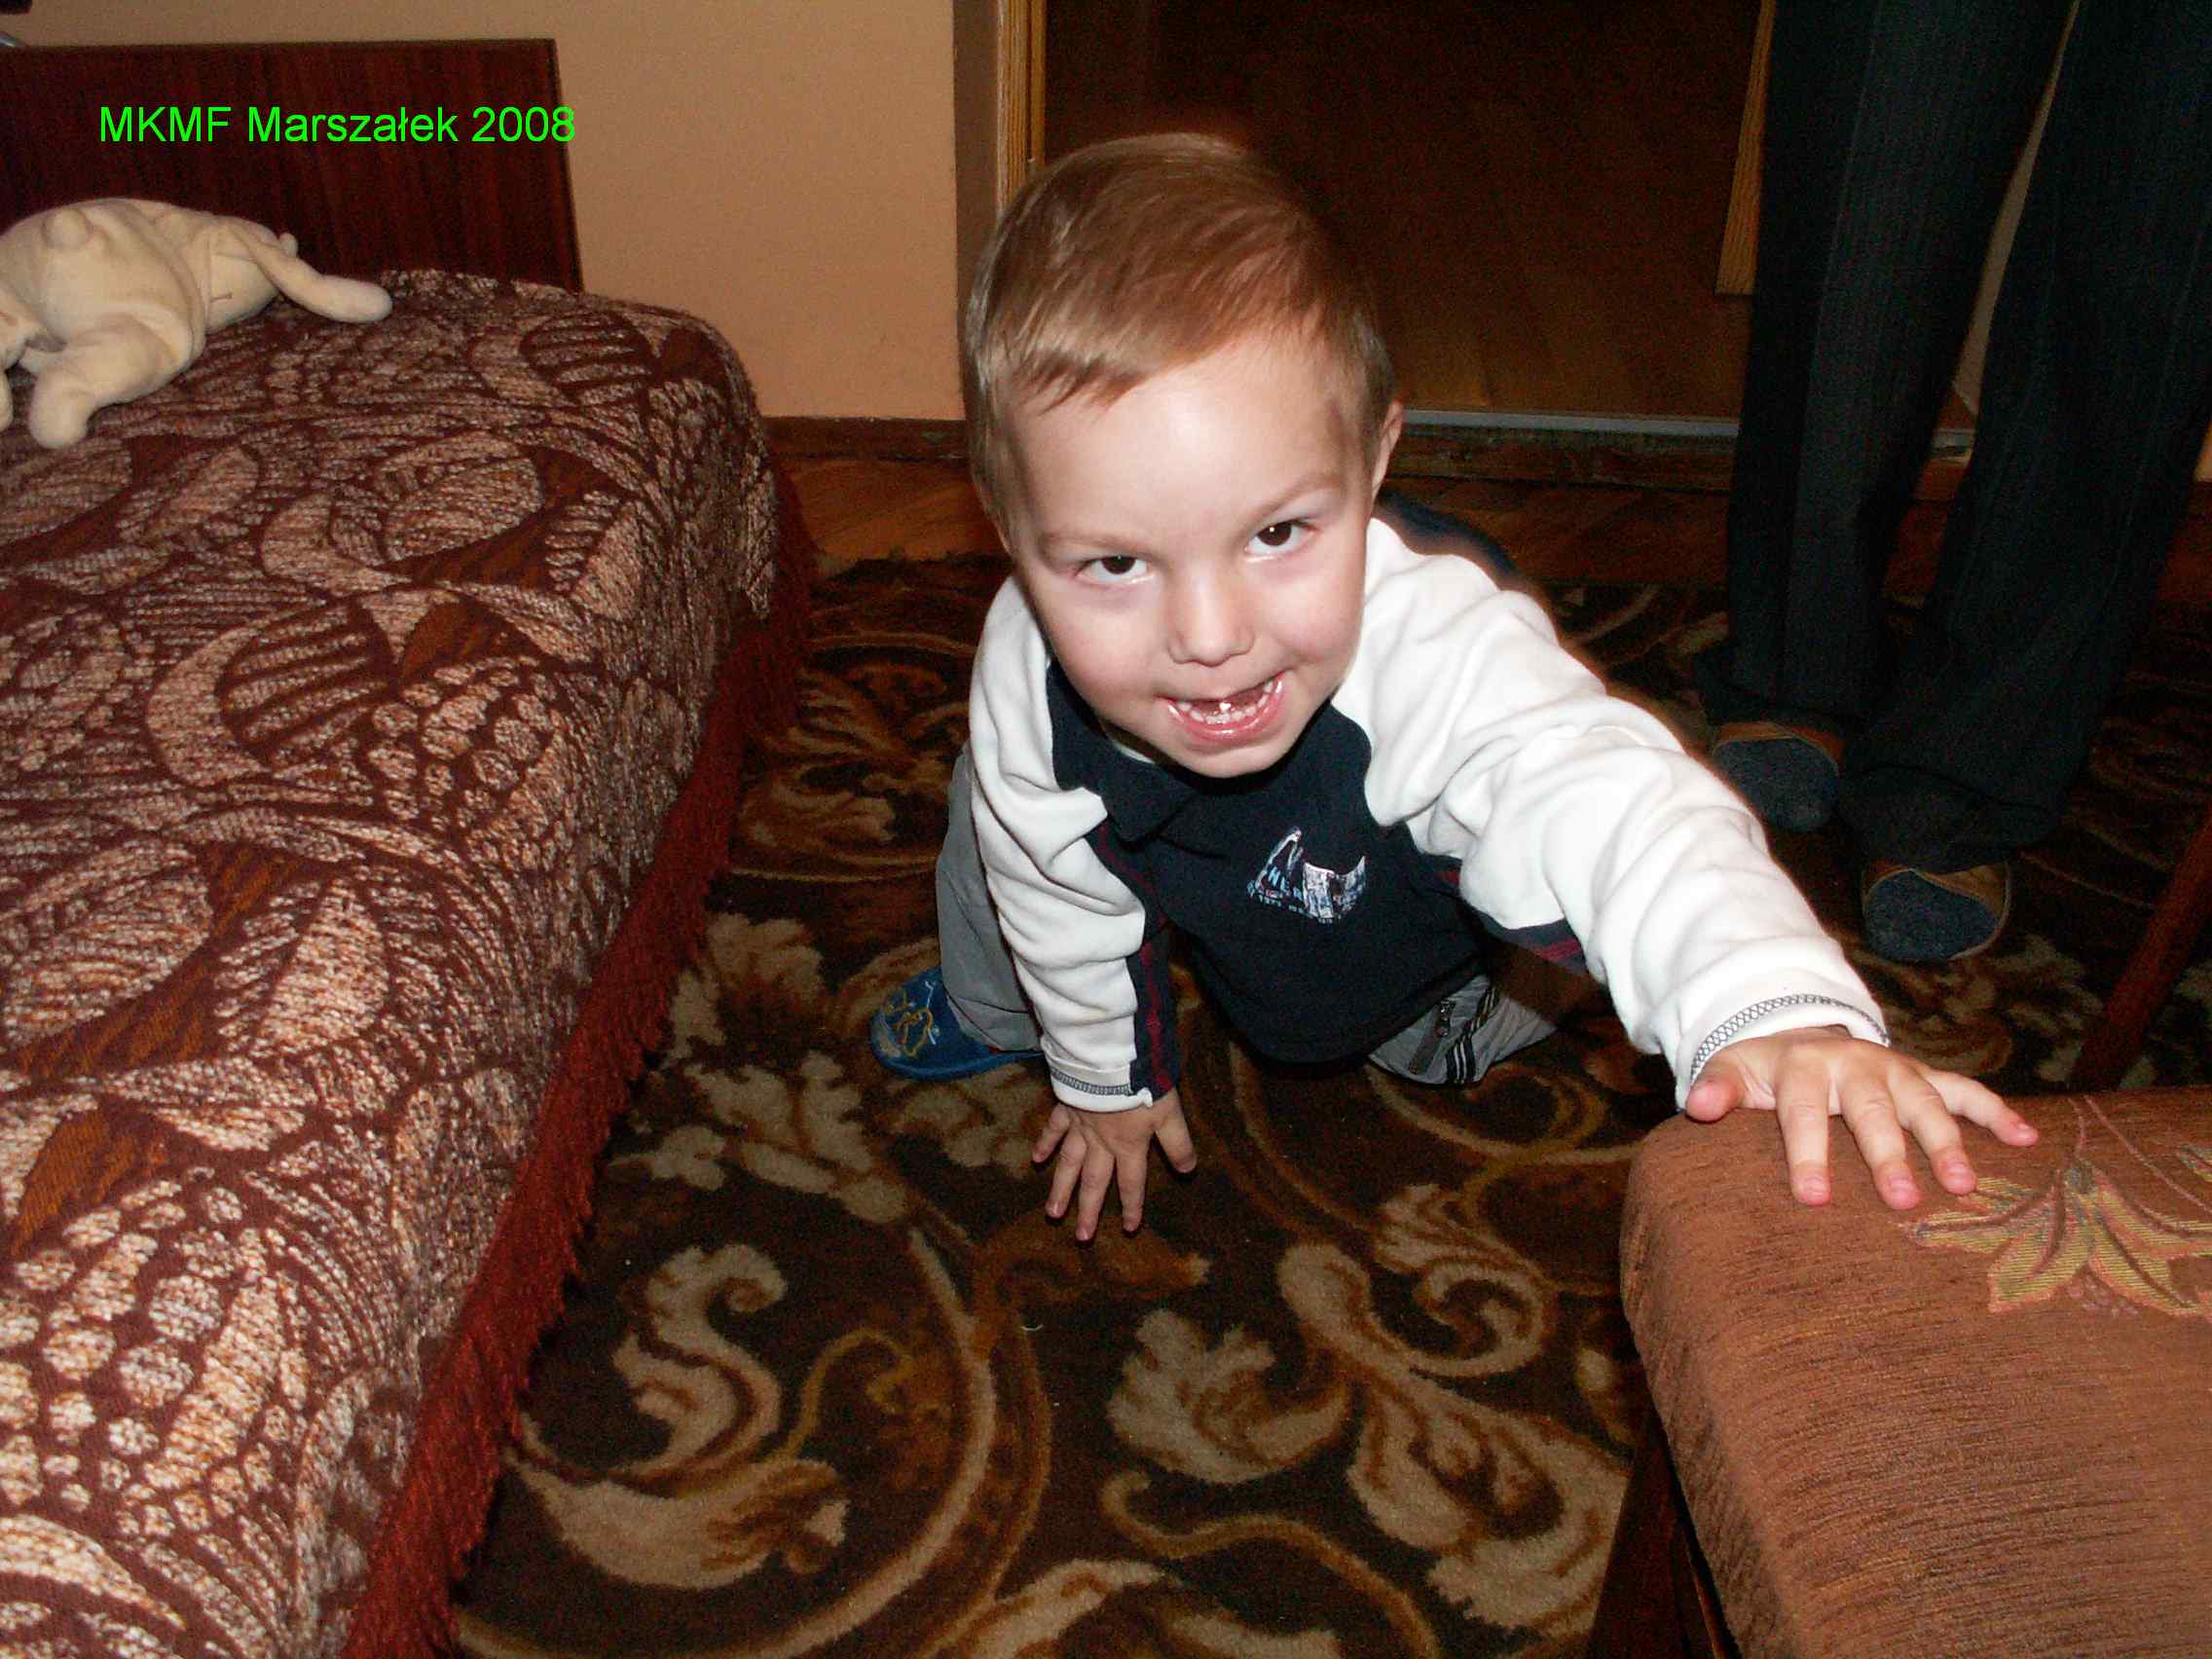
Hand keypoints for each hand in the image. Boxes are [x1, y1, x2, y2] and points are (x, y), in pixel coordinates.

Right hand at [1031, 1087, 1197, 1239]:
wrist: (1109, 1057)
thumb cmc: (1142, 1084)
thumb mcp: (1170, 1113)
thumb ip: (1178, 1143)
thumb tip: (1188, 1171)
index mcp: (1128, 1145)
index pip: (1131, 1182)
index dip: (1132, 1206)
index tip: (1129, 1229)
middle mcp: (1101, 1142)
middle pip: (1095, 1181)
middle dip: (1089, 1211)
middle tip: (1081, 1238)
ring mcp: (1080, 1126)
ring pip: (1069, 1163)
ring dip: (1061, 1189)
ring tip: (1053, 1213)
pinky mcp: (1067, 1106)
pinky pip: (1053, 1129)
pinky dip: (1044, 1143)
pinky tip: (1036, 1160)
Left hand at [1683, 1027, 2038, 1209]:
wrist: (1799, 1032)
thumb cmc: (1765, 1071)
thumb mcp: (1735, 1072)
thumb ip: (1718, 1089)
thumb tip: (1697, 1106)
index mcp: (1803, 1067)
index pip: (1803, 1112)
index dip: (1807, 1153)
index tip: (1814, 1198)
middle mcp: (1855, 1064)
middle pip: (1872, 1110)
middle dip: (1888, 1154)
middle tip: (1901, 1201)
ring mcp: (1896, 1069)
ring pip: (1925, 1102)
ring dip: (1947, 1141)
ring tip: (1963, 1185)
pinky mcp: (1924, 1075)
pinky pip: (1967, 1091)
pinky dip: (1998, 1112)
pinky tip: (2029, 1140)